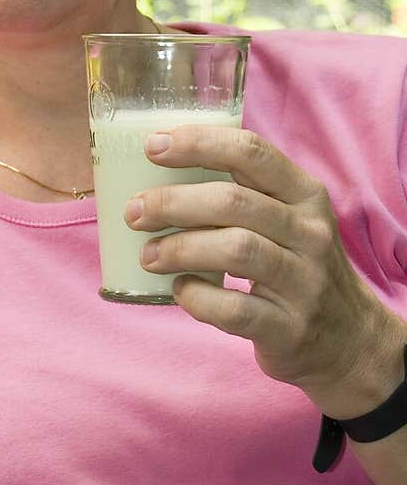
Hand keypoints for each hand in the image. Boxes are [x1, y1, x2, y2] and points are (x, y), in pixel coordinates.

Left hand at [124, 126, 406, 416]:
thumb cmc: (298, 268)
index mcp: (306, 195)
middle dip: (173, 202)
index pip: (251, 151)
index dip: (197, 143)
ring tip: (148, 255)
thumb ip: (244, 194)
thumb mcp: (289, 221)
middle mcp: (310, 233)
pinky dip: (197, 298)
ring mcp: (304, 282)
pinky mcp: (288, 328)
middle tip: (135, 212)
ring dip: (179, 248)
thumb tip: (157, 173)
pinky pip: (233, 308)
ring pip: (234, 250)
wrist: (349, 341)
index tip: (152, 146)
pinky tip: (180, 291)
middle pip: (233, 201)